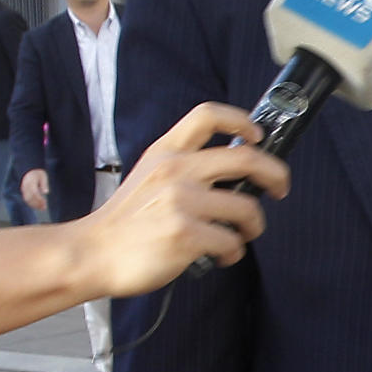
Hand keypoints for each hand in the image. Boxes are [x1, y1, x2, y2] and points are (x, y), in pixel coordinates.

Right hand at [21, 168, 48, 209]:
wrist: (29, 170)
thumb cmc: (38, 173)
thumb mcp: (43, 176)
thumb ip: (44, 184)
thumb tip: (46, 192)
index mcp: (31, 182)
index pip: (34, 193)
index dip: (39, 199)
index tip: (45, 202)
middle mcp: (26, 186)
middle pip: (30, 197)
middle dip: (37, 204)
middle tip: (44, 208)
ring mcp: (23, 189)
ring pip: (27, 199)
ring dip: (34, 205)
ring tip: (42, 208)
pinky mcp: (23, 191)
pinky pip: (26, 199)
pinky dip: (31, 203)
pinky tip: (37, 206)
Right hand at [83, 102, 289, 295]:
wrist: (91, 253)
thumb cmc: (126, 221)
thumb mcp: (148, 176)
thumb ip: (183, 166)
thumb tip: (234, 170)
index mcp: (166, 152)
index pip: (208, 115)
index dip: (242, 120)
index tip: (258, 135)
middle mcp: (175, 170)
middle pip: (247, 158)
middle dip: (276, 174)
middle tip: (281, 188)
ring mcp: (181, 202)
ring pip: (247, 208)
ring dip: (254, 226)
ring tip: (242, 236)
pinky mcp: (185, 235)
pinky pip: (231, 242)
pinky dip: (234, 252)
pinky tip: (222, 256)